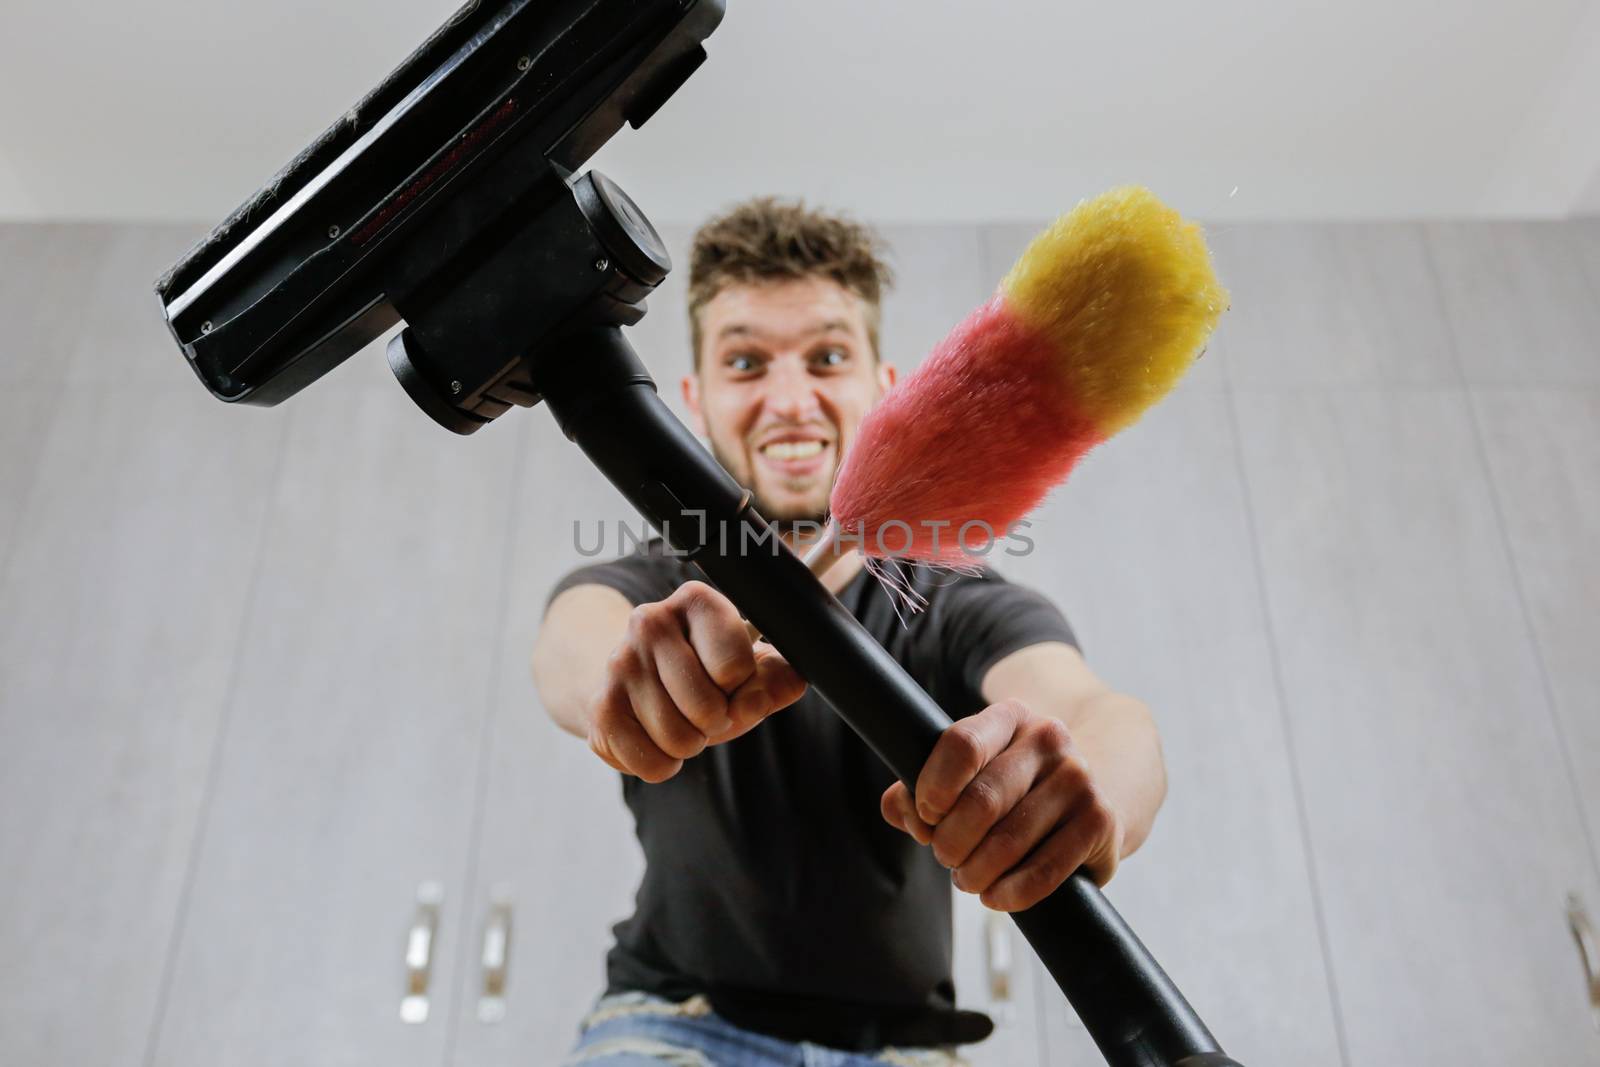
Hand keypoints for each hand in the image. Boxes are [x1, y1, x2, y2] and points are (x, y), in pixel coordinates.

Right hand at [586, 581, 805, 781]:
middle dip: (717, 722)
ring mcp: (619, 663)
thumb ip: (776, 680)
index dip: (744, 689)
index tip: (730, 682)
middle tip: (706, 710)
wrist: (635, 682)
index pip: (736, 666)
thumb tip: (760, 699)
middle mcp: (650, 621)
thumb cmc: (702, 674)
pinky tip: (656, 738)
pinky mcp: (601, 706)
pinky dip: (663, 764)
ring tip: (681, 722)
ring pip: (679, 740)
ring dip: (690, 745)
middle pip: (708, 708)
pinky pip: (650, 763)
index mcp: (696, 601)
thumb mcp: (748, 670)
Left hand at [880, 699, 1124, 910]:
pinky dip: (1010, 893)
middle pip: (981, 800)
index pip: (961, 744)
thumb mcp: (975, 769)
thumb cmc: (1018, 784)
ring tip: (968, 878)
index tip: (927, 815)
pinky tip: (996, 896)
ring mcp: (1079, 778)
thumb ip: (923, 789)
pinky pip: (1044, 870)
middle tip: (945, 856)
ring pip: (1009, 841)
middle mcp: (1049, 739)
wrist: (1103, 783)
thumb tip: (899, 809)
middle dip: (950, 841)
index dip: (933, 787)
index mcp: (1009, 716)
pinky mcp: (1100, 821)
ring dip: (976, 871)